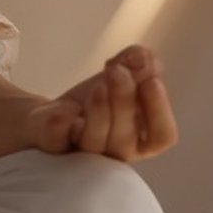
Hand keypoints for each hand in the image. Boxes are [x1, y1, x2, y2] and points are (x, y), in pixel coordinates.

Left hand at [24, 44, 177, 164]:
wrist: (51, 111)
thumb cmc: (97, 98)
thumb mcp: (122, 73)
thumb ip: (139, 62)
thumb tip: (145, 58)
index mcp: (139, 139)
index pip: (162, 137)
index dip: (159, 111)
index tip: (152, 81)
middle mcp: (113, 152)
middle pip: (126, 139)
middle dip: (124, 101)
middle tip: (116, 70)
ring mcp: (81, 154)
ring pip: (95, 142)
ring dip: (99, 111)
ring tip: (98, 84)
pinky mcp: (52, 145)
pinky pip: (57, 141)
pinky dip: (62, 125)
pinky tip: (66, 110)